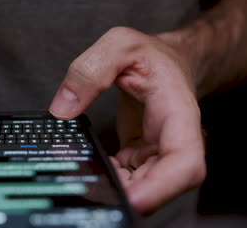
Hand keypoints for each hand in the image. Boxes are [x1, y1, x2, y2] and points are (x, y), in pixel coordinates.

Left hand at [49, 27, 205, 214]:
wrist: (167, 62)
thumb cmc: (151, 55)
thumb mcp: (119, 45)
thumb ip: (89, 71)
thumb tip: (62, 109)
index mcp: (178, 114)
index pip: (184, 162)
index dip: (161, 188)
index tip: (132, 200)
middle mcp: (174, 140)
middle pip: (162, 185)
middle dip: (129, 196)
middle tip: (91, 192)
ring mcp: (158, 152)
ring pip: (144, 187)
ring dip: (116, 190)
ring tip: (85, 179)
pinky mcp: (142, 156)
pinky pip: (128, 178)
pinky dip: (109, 179)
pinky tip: (89, 169)